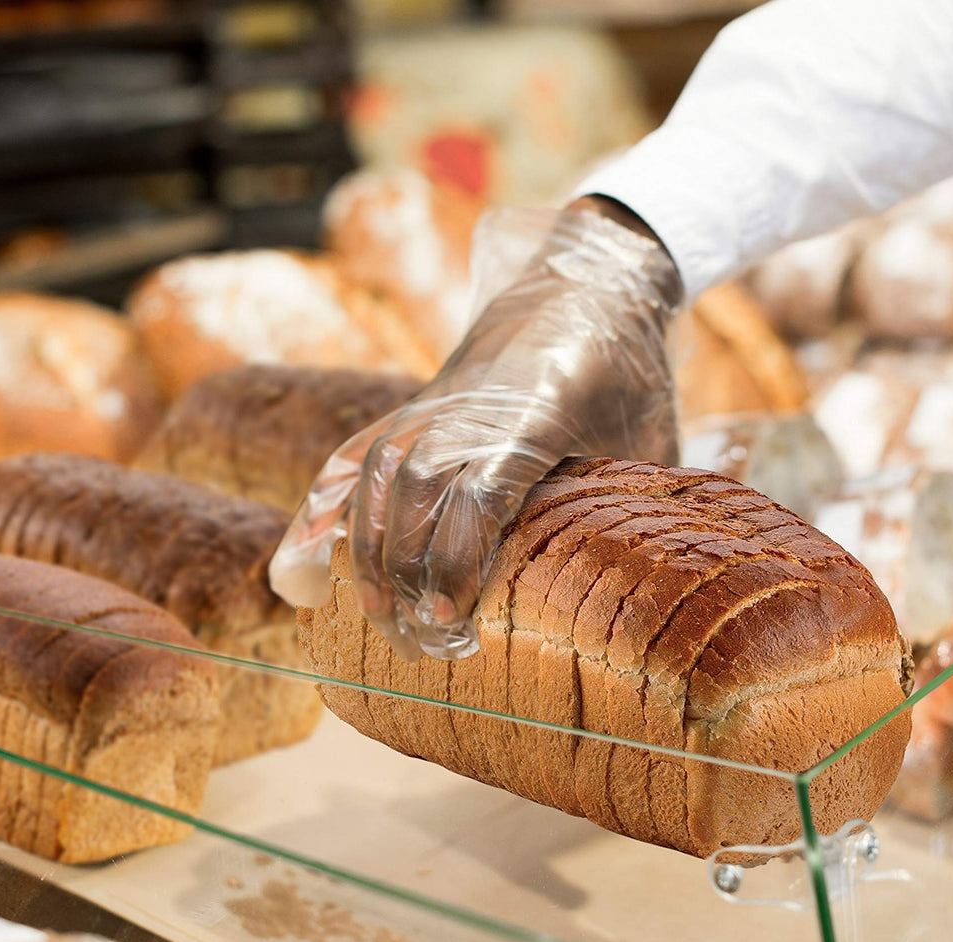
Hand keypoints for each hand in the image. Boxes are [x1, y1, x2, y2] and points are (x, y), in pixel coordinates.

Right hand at [271, 199, 681, 659]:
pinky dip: (323, 515)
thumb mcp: (649, 434)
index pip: (478, 492)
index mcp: (534, 413)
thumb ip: (640, 502)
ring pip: (379, 481)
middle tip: (424, 646)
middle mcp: (468, 409)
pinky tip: (302, 571)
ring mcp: (431, 406)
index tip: (451, 620)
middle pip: (417, 496)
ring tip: (381, 620)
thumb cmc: (628, 372)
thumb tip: (645, 588)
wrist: (585, 283)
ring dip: (369, 556)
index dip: (457, 561)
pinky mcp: (412, 409)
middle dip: (410, 577)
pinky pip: (353, 461)